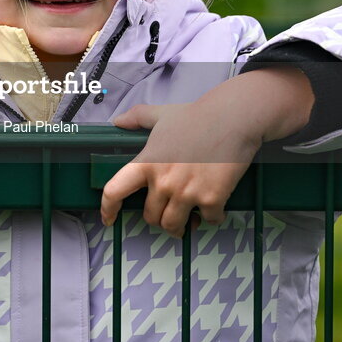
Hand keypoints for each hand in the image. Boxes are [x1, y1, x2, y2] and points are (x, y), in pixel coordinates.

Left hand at [100, 67, 312, 237]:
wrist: (232, 117)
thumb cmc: (198, 115)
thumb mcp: (162, 114)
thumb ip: (138, 118)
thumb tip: (118, 121)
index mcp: (147, 162)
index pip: (115, 191)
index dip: (108, 209)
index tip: (108, 219)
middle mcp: (163, 181)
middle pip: (150, 217)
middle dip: (160, 217)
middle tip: (170, 211)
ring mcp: (186, 192)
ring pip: (174, 226)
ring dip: (181, 226)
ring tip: (189, 218)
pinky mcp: (211, 199)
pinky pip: (208, 220)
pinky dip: (212, 217)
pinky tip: (216, 207)